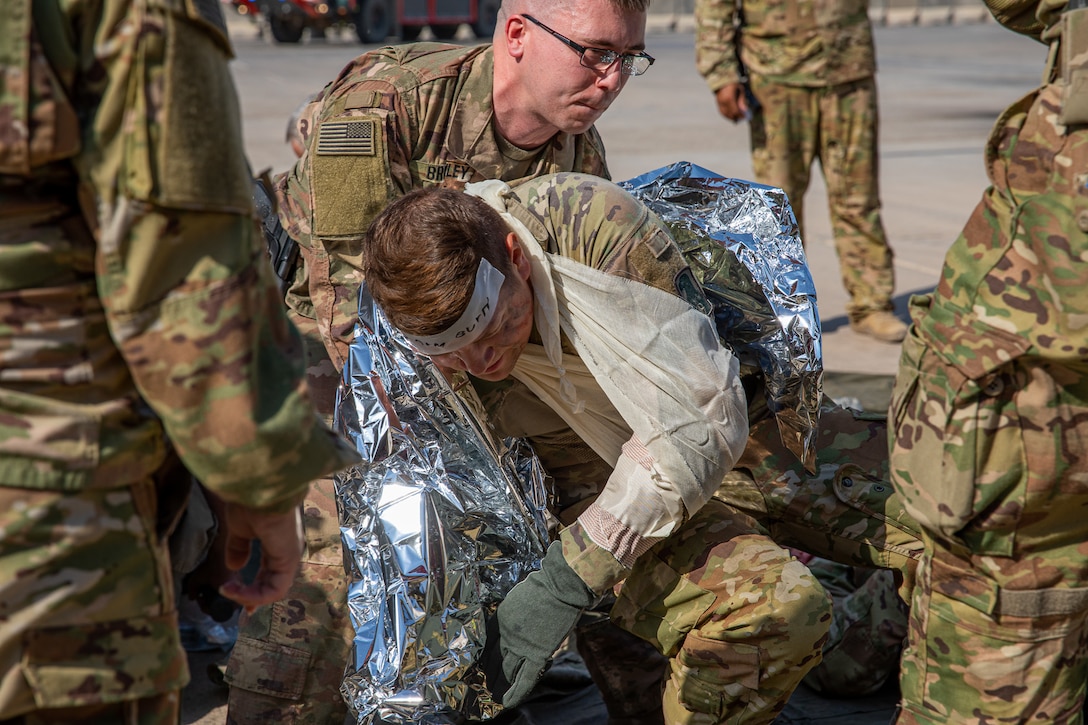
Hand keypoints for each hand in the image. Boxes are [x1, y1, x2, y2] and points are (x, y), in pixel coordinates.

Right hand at [216, 502, 303, 612]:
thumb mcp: (240, 528)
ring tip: (228, 591)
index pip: (270, 571)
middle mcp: (286, 551)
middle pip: (273, 583)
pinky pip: (274, 588)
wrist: (258, 490)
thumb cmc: (249, 503)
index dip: (253, 585)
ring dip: (249, 596)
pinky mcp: (288, 561)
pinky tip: (234, 590)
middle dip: (254, 598)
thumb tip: (235, 567)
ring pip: (274, 589)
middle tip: (238, 607)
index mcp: (277, 543)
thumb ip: (238, 547)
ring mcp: (289, 557)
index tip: (233, 592)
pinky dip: (254, 595)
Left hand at [481, 541, 598, 707]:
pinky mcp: (537, 655)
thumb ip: (514, 612)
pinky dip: (517, 692)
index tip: (483, 662)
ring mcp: (521, 646)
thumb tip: (519, 620)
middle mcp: (507, 634)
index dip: (486, 654)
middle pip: (495, 658)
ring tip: (496, 694)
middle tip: (486, 683)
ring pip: (507, 671)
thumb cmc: (544, 585)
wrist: (559, 586)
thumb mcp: (519, 596)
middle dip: (491, 672)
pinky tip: (508, 702)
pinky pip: (525, 679)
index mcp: (501, 618)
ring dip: (501, 684)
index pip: (488, 642)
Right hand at [714, 82, 748, 122]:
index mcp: (730, 99)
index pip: (735, 111)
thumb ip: (742, 101)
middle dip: (736, 117)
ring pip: (725, 114)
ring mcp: (719, 103)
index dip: (740, 115)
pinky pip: (721, 112)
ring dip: (730, 117)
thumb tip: (744, 110)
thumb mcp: (740, 90)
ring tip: (735, 118)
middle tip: (741, 118)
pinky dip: (726, 115)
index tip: (744, 117)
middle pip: (730, 114)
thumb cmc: (733, 84)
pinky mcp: (717, 103)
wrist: (722, 80)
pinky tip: (730, 116)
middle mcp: (723, 102)